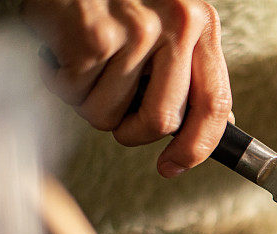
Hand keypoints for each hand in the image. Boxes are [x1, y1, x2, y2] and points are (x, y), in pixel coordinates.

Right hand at [22, 0, 231, 177]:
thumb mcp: (173, 24)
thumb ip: (191, 71)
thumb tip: (210, 127)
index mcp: (201, 27)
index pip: (215, 104)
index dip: (197, 147)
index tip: (174, 166)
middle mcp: (176, 26)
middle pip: (161, 122)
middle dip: (131, 130)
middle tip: (115, 109)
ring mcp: (134, 31)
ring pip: (110, 114)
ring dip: (90, 102)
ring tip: (87, 66)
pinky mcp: (93, 36)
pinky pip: (75, 94)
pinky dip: (61, 83)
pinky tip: (64, 54)